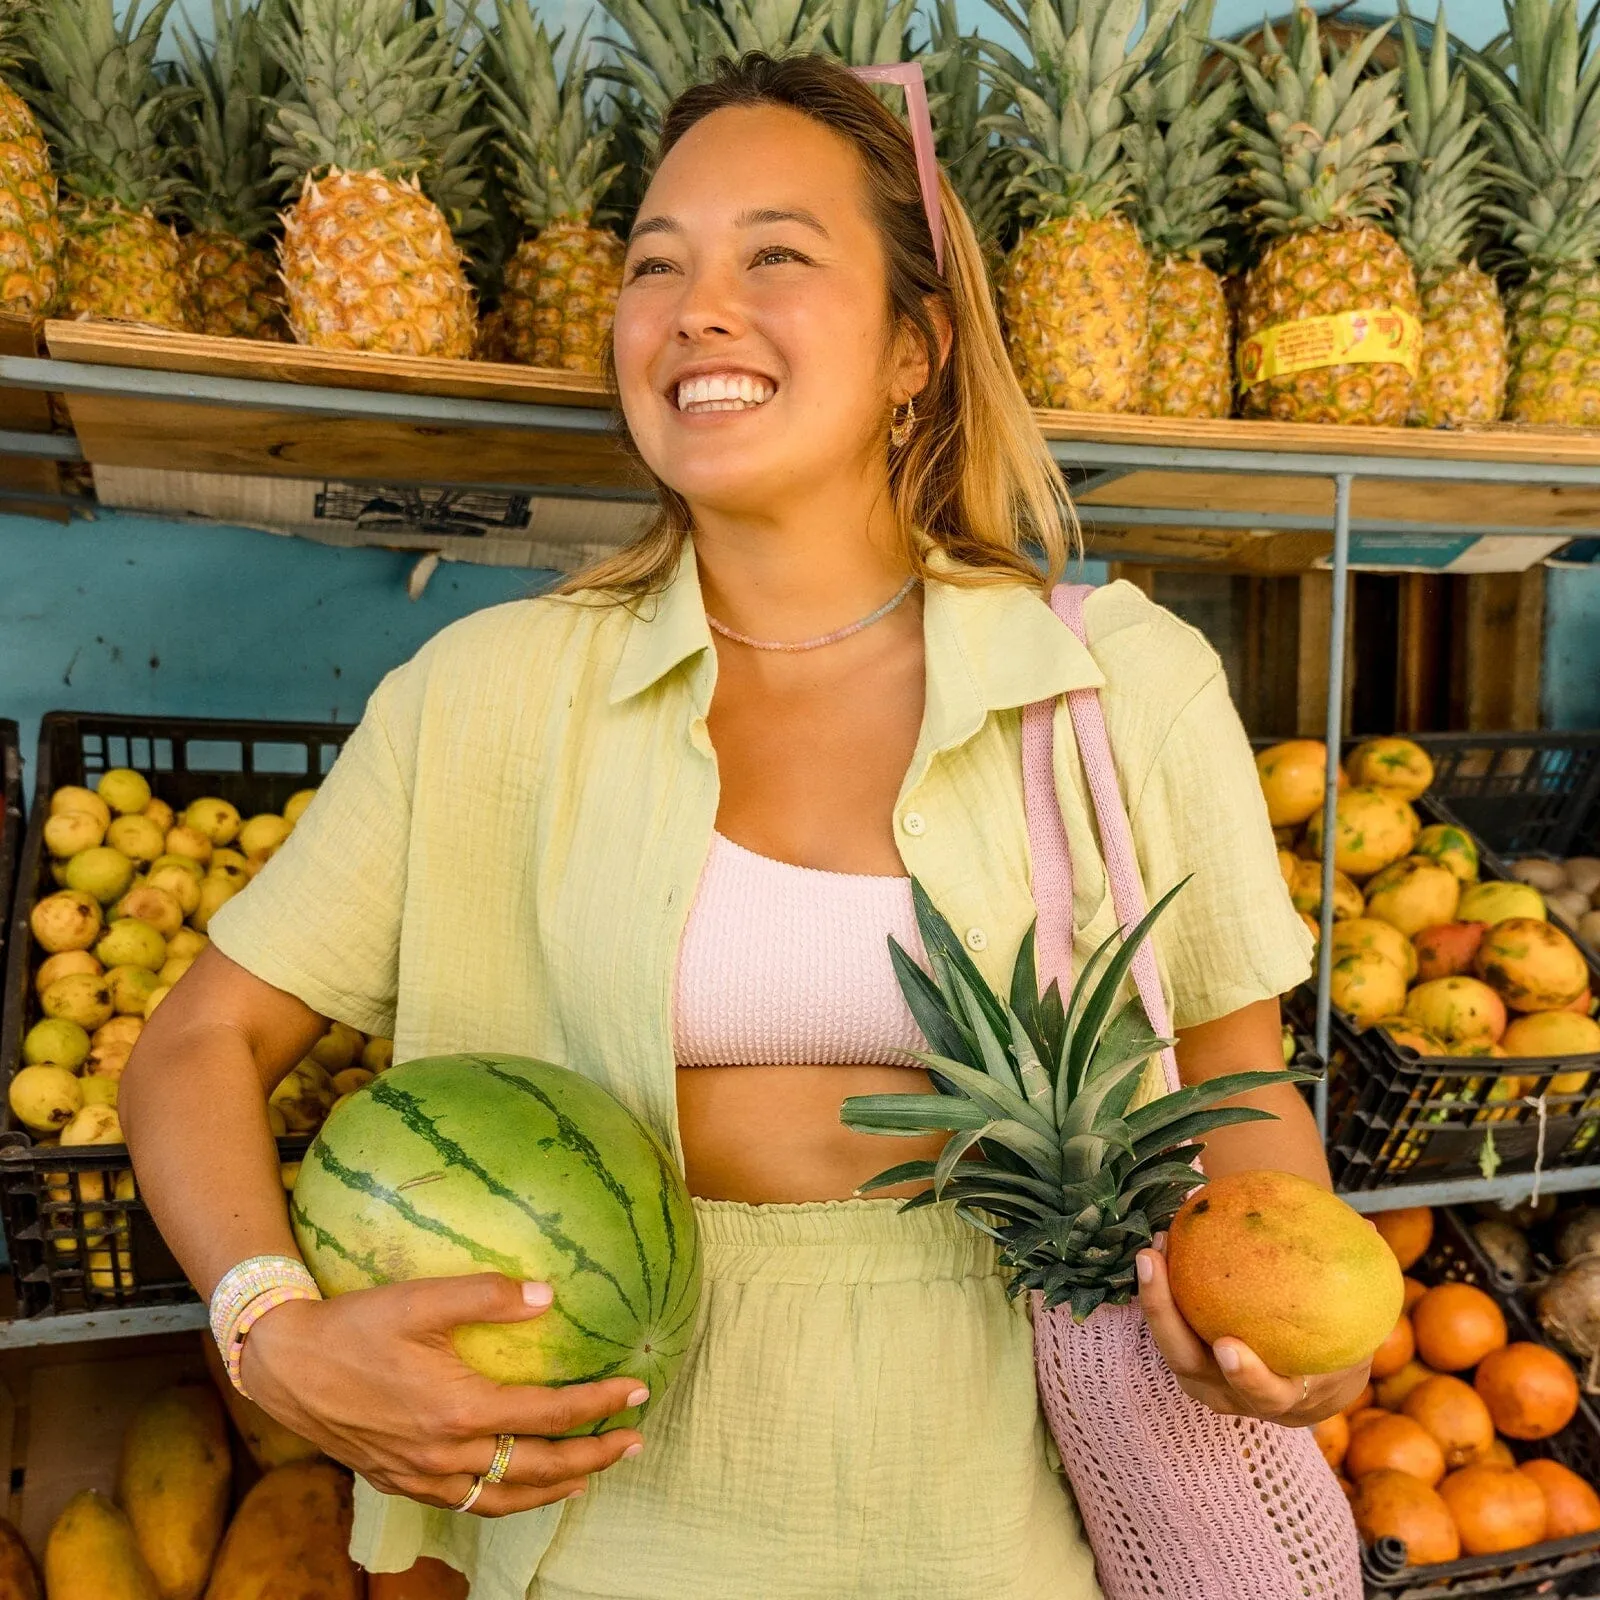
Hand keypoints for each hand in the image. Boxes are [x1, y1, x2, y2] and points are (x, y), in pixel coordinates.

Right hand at [241, 1273, 650, 1515]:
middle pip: (537, 1469)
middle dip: (592, 1458)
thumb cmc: (354, 1325)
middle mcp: (445, 1453)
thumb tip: (548, 1295)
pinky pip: (467, 1502)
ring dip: (553, 1488)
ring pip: (503, 1498)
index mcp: (458, 1409)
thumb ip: (486, 1295)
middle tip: (635, 1442)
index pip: (547, 1414)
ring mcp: (421, 1474)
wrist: (284, 1364)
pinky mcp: (400, 1480)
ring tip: (589, 1475)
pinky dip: (504, 1500)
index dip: (598, 1404)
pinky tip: (517, 1485)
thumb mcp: (421, 1299)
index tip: (637, 1390)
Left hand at [1136, 1239, 1369, 1427]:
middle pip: (1189, 1366)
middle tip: (1154, 1263)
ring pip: (1168, 1345)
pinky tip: (1162, 1242)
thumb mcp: (1352, 1334)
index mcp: (1283, 1398)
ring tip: (1151, 1248)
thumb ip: (1358, 1288)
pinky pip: (1167, 1326)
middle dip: (1165, 1318)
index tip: (1228, 1347)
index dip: (1246, 1376)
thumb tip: (1368, 1227)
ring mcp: (1204, 1379)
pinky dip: (1160, 1291)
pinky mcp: (1187, 1358)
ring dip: (1154, 1298)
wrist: (1308, 1389)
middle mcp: (1233, 1395)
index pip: (1264, 1394)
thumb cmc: (1333, 1353)